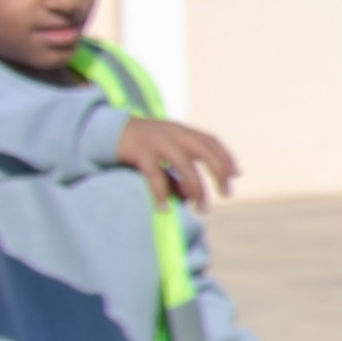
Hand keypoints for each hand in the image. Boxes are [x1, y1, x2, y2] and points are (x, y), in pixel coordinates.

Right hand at [112, 112, 241, 207]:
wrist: (105, 130)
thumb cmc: (139, 146)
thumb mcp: (163, 152)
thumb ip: (178, 171)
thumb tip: (191, 197)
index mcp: (180, 130)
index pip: (211, 141)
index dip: (226, 157)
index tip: (236, 176)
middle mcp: (172, 133)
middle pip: (204, 150)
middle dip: (219, 172)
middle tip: (226, 194)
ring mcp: (156, 141)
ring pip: (184, 164)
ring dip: (197, 188)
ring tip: (202, 208)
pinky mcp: (139, 152)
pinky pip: (155, 176)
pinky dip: (161, 194)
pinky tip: (164, 209)